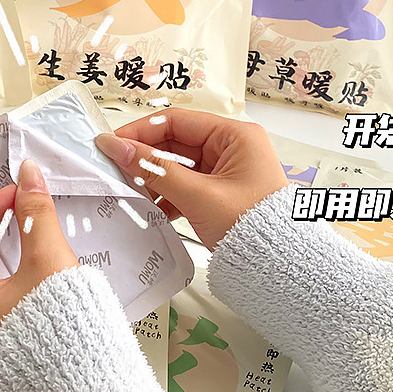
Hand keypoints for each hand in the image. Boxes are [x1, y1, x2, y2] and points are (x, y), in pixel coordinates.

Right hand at [95, 109, 286, 248]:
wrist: (279, 270)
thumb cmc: (253, 229)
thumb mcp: (199, 197)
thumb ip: (154, 170)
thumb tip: (117, 147)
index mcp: (235, 136)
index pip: (177, 121)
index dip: (142, 131)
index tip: (113, 144)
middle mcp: (232, 148)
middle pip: (175, 143)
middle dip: (145, 157)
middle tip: (115, 168)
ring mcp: (226, 171)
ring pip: (178, 166)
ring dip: (154, 178)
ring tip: (130, 190)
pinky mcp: (220, 193)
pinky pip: (185, 185)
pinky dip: (166, 194)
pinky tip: (150, 207)